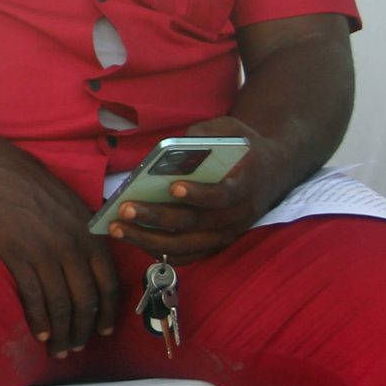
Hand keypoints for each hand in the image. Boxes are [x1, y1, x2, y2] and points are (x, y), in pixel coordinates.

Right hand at [0, 155, 119, 357]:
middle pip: (85, 301)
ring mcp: (45, 254)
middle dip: (83, 330)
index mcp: (90, 236)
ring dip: (61, 332)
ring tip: (57, 348)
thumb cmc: (35, 188)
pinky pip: (33, 298)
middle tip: (76, 347)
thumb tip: (95, 266)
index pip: (108, 284)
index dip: (108, 313)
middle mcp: (73, 248)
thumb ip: (88, 236)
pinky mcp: (18, 258)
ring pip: (60, 305)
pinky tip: (38, 333)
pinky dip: (38, 320)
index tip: (105, 331)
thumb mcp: (74, 207)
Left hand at [107, 118, 296, 262]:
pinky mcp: (214, 245)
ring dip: (148, 239)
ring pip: (185, 246)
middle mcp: (237, 216)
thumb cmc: (241, 147)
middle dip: (156, 217)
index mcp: (245, 185)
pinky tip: (131, 238)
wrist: (269, 171)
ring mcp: (225, 235)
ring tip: (116, 228)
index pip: (222, 196)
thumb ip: (207, 134)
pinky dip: (157, 251)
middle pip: (194, 224)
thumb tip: (173, 146)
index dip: (198, 194)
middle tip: (125, 208)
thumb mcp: (231, 129)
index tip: (172, 187)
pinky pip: (184, 256)